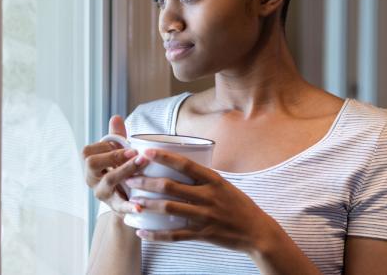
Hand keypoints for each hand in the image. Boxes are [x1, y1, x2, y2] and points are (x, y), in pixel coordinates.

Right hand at [82, 115, 148, 217]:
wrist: (125, 201)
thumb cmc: (120, 172)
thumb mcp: (117, 155)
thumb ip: (116, 138)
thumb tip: (116, 117)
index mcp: (92, 165)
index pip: (88, 151)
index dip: (105, 146)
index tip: (122, 142)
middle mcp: (93, 179)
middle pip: (91, 164)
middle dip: (113, 155)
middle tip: (135, 152)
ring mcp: (102, 193)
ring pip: (107, 181)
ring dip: (125, 170)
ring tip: (142, 163)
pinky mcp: (114, 207)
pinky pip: (120, 207)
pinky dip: (129, 206)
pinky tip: (140, 206)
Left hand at [124, 149, 283, 254]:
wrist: (257, 231)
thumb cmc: (239, 205)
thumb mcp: (225, 185)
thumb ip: (203, 178)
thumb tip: (180, 165)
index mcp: (213, 180)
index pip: (185, 164)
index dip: (164, 157)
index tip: (146, 152)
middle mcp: (208, 196)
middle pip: (171, 186)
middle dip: (146, 182)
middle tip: (130, 179)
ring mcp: (205, 215)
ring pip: (169, 209)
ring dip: (147, 205)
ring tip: (132, 202)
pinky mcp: (204, 233)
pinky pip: (175, 235)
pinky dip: (156, 235)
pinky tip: (142, 233)